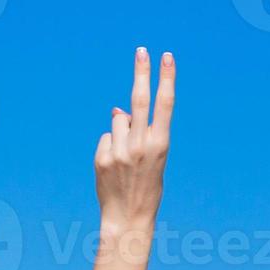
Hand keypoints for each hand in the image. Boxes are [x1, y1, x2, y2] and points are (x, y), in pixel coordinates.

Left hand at [94, 48, 173, 236]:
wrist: (128, 219)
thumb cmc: (146, 187)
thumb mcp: (153, 160)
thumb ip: (139, 133)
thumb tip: (118, 110)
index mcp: (161, 145)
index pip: (164, 104)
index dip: (166, 78)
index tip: (167, 57)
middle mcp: (140, 145)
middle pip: (139, 99)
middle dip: (142, 72)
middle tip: (141, 50)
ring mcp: (120, 151)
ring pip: (118, 120)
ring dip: (122, 130)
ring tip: (127, 157)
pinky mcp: (102, 158)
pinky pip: (106, 138)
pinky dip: (110, 146)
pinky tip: (115, 166)